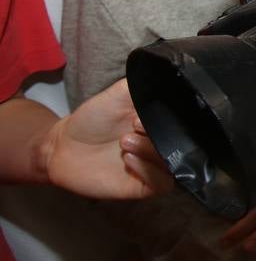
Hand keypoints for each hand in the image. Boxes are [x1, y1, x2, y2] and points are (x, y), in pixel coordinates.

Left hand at [44, 79, 173, 199]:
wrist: (63, 148)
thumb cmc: (92, 119)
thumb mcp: (119, 93)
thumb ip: (144, 84)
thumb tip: (170, 73)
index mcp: (162, 123)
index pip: (187, 121)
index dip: (177, 117)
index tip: (150, 112)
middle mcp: (163, 144)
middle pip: (185, 143)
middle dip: (163, 134)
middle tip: (135, 126)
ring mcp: (155, 166)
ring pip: (174, 163)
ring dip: (151, 151)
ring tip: (125, 142)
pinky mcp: (144, 186)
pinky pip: (162, 183)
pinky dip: (149, 170)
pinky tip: (128, 160)